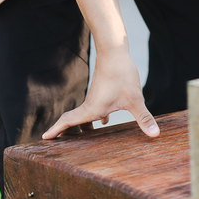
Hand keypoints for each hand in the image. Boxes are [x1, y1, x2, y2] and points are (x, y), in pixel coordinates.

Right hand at [41, 45, 158, 139]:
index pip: (68, 121)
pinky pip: (95, 108)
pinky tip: (105, 121)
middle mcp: (90, 105)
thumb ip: (144, 118)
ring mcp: (95, 97)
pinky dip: (95, 118)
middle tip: (60, 147)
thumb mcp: (135, 99)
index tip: (43, 138)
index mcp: (92, 110)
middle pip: (74, 122)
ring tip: (84, 139)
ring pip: (86, 115)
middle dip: (67, 134)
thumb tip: (155, 135)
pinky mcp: (103, 91)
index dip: (56, 130)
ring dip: (83, 127)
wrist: (116, 51)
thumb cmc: (121, 74)